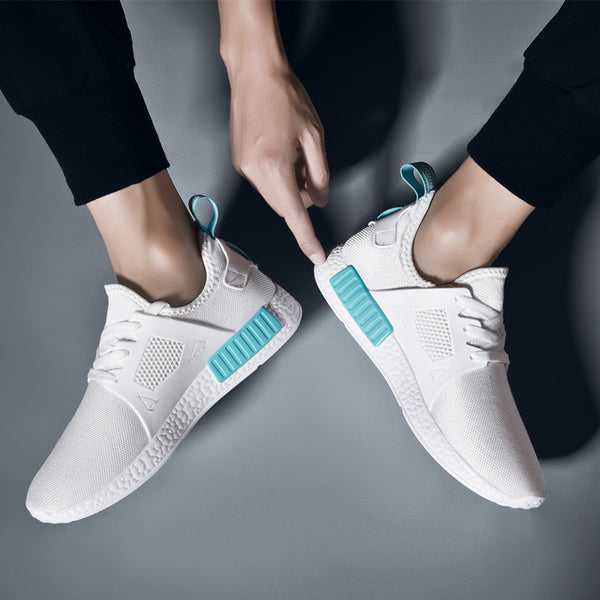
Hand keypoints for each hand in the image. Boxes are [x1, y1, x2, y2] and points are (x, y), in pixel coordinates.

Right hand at [228, 65, 328, 264]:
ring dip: (291, 187)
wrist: (254, 72)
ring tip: (296, 154)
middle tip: (312, 174)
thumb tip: (319, 199)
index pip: (295, 214)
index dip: (307, 238)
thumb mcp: (314, 136)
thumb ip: (319, 173)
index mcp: (275, 167)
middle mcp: (254, 172)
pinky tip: (283, 151)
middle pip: (284, 207)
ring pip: (274, 196)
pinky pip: (264, 183)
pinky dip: (279, 178)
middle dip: (302, 199)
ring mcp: (243, 167)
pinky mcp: (239, 161)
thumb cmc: (285, 96)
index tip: (316, 255)